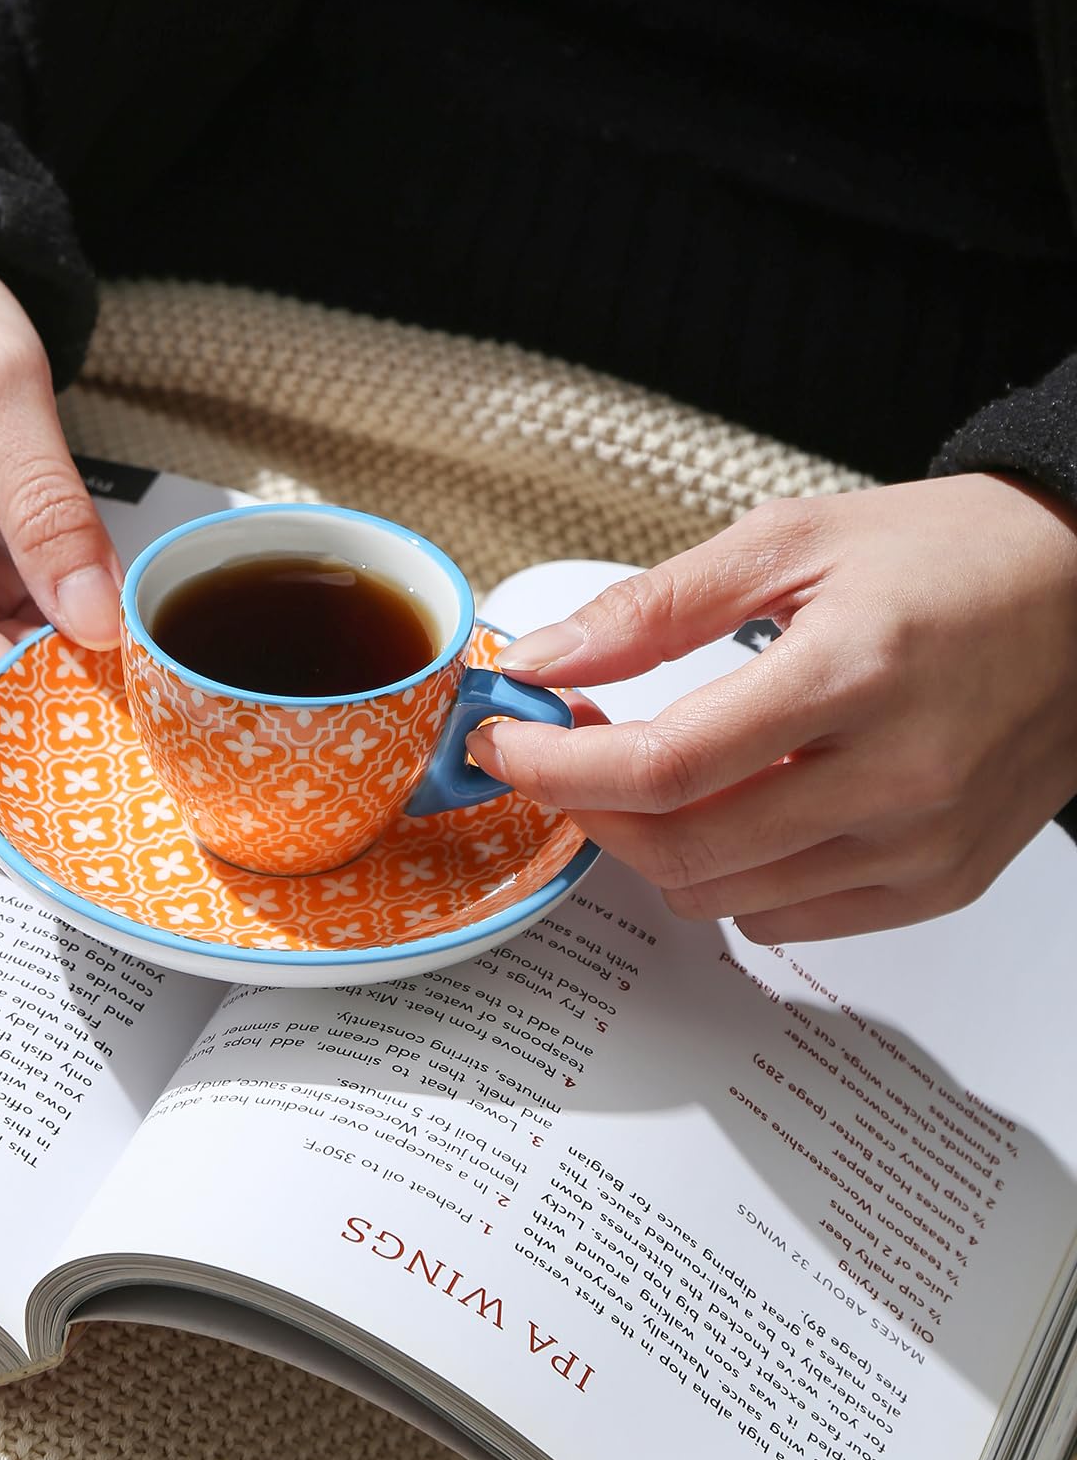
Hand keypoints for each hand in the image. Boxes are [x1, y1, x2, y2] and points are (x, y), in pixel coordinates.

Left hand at [468, 476, 1076, 941]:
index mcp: (855, 673)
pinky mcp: (941, 880)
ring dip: (651, 843)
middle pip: (683, 849)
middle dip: (588, 809)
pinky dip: (728, 877)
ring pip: (725, 897)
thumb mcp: (790, 541)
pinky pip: (788, 918)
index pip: (665, 765)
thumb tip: (545, 660)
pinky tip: (731, 809)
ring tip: (646, 772)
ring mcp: (925, 843)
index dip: (559, 765)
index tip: (508, 741)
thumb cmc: (950, 554)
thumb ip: (653, 609)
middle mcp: (898, 777)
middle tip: (560, 754)